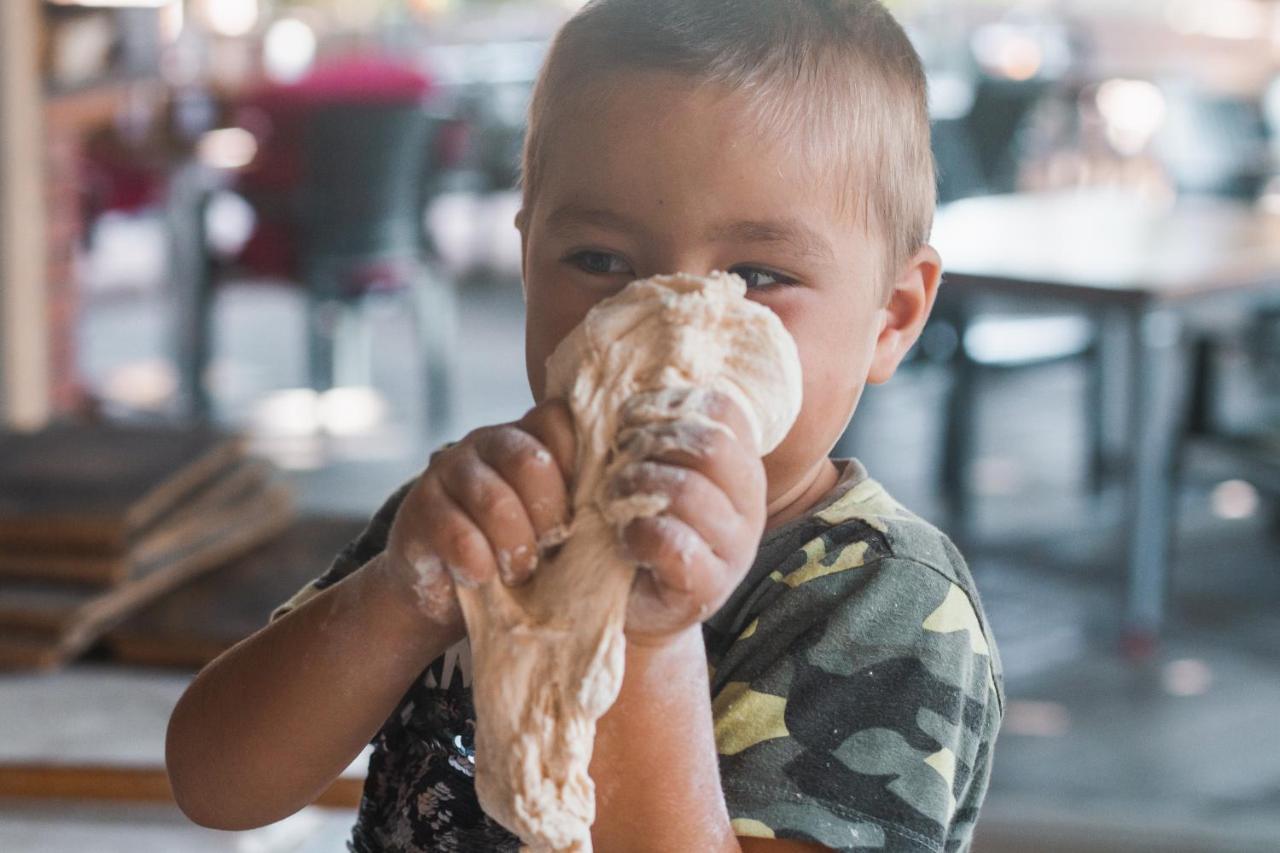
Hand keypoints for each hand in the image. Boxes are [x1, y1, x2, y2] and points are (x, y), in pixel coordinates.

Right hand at [381, 400, 575, 641]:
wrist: (449, 590)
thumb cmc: (520, 551)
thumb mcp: (557, 524)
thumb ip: (583, 500)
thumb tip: (629, 501)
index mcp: (531, 436)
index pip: (560, 421)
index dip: (578, 464)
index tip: (583, 509)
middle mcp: (490, 442)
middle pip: (529, 459)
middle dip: (549, 513)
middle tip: (553, 548)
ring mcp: (450, 469)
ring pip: (494, 500)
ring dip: (515, 545)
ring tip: (520, 571)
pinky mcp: (419, 507)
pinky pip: (457, 533)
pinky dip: (479, 563)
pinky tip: (483, 577)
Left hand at [608, 390, 766, 643]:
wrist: (630, 606)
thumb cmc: (631, 525)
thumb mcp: (637, 469)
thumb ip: (632, 430)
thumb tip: (600, 391)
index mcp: (736, 463)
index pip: (724, 409)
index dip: (668, 404)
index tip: (628, 422)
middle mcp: (747, 502)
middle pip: (711, 445)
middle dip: (651, 445)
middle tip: (618, 464)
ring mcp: (734, 548)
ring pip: (690, 490)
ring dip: (637, 486)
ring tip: (613, 500)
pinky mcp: (708, 587)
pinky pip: (674, 543)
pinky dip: (638, 533)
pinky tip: (624, 539)